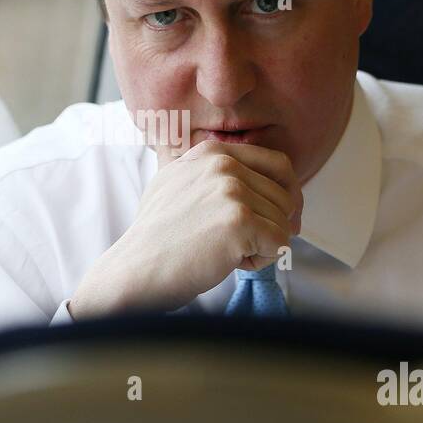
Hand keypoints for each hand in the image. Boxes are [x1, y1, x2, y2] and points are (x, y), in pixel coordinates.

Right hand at [68, 139, 301, 318]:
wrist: (136, 270)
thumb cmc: (156, 239)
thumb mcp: (179, 184)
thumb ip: (214, 175)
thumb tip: (260, 187)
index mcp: (212, 152)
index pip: (278, 164)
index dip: (286, 195)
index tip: (281, 218)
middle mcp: (223, 164)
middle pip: (285, 196)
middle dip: (271, 226)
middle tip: (241, 245)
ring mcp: (232, 190)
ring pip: (284, 222)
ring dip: (263, 246)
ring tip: (226, 252)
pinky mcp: (240, 220)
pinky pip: (280, 244)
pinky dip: (262, 261)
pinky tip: (230, 262)